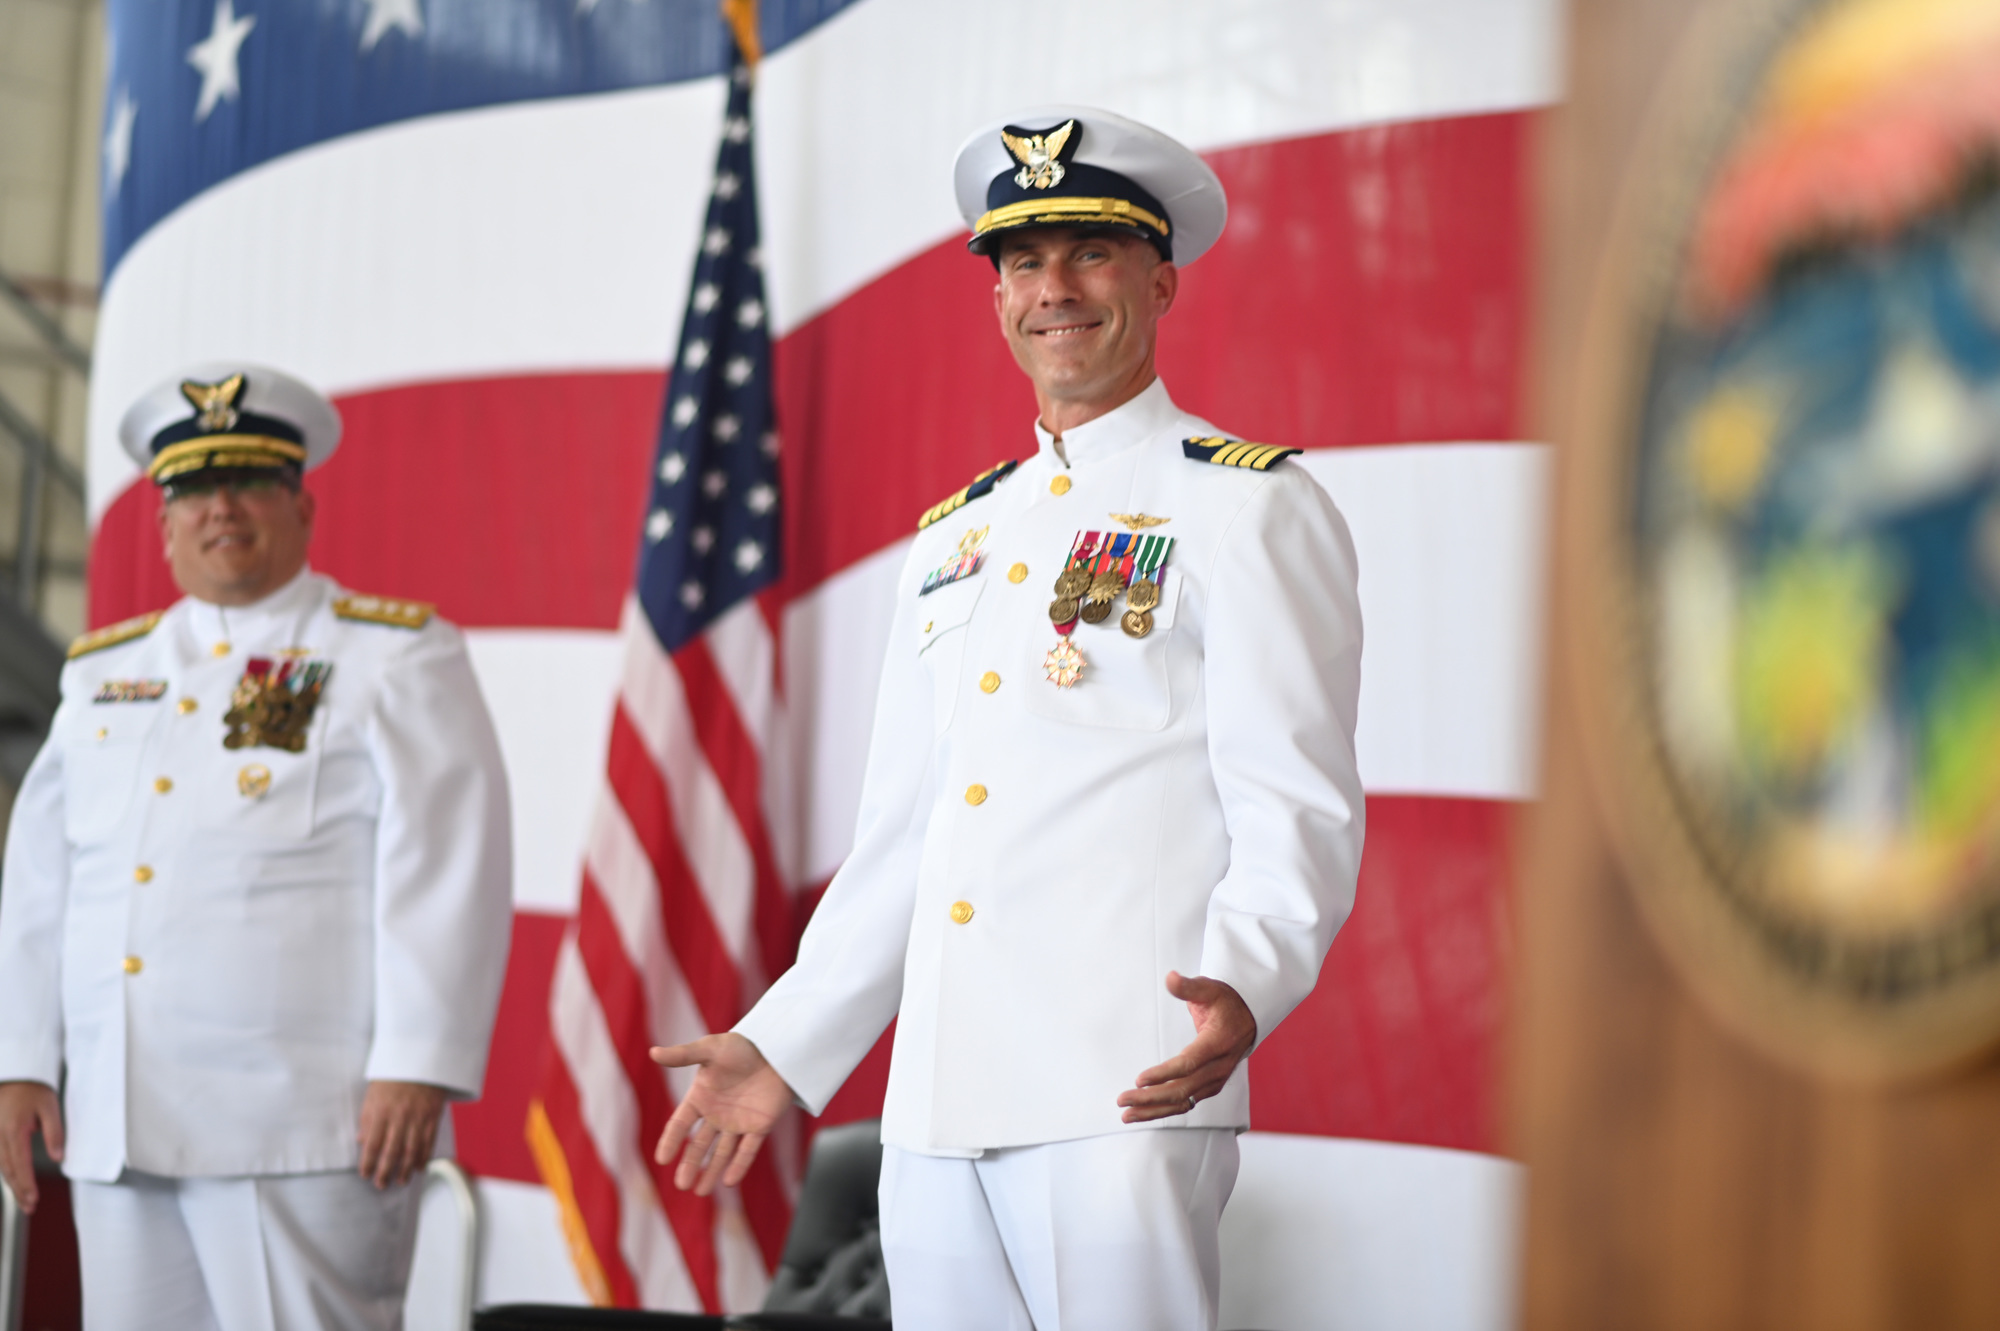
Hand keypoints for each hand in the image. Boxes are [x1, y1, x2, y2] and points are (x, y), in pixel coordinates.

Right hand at [0, 1081, 61, 1214]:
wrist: (15, 1073)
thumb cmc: (33, 1088)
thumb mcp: (50, 1106)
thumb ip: (54, 1132)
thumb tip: (59, 1157)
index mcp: (14, 1131)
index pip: (20, 1165)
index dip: (26, 1185)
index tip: (33, 1200)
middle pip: (8, 1171)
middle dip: (19, 1191)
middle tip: (30, 1208)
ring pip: (1, 1167)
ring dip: (11, 1184)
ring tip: (24, 1200)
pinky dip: (5, 1172)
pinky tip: (13, 1181)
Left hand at [357, 1080, 447, 1188]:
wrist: (420, 1059)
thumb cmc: (392, 1077)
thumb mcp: (373, 1095)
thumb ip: (367, 1119)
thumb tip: (362, 1142)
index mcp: (381, 1111)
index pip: (373, 1143)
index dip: (368, 1162)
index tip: (364, 1174)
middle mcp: (400, 1116)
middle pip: (392, 1151)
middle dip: (385, 1171)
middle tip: (380, 1185)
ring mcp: (418, 1117)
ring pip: (411, 1150)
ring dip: (405, 1169)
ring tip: (400, 1181)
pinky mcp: (432, 1116)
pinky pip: (428, 1141)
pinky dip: (423, 1157)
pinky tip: (419, 1167)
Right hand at [650, 1032, 792, 1195]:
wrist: (775, 1047)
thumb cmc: (740, 1045)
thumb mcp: (710, 1049)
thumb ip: (683, 1055)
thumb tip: (653, 1052)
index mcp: (700, 1097)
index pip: (680, 1124)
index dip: (671, 1141)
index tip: (662, 1159)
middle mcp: (717, 1114)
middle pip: (699, 1145)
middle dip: (690, 1165)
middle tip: (681, 1185)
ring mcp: (738, 1122)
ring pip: (722, 1152)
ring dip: (711, 1171)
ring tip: (700, 1192)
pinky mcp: (760, 1126)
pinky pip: (748, 1150)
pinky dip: (739, 1165)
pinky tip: (729, 1182)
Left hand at [1117, 972, 1257, 1122]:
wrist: (1248, 1018)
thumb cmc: (1225, 1001)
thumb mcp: (1209, 988)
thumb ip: (1188, 987)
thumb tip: (1170, 977)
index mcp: (1218, 1044)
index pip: (1189, 1064)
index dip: (1164, 1073)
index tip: (1139, 1079)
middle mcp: (1218, 1067)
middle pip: (1182, 1089)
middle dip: (1150, 1098)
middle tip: (1122, 1099)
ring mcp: (1215, 1080)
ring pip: (1183, 1102)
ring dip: (1154, 1110)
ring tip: (1126, 1115)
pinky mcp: (1209, 1087)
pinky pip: (1185, 1103)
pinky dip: (1163, 1110)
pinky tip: (1142, 1113)